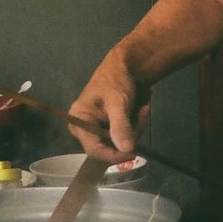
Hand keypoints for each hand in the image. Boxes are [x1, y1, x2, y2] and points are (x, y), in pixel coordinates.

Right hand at [67, 49, 150, 164]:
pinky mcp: (107, 128)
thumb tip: (126, 150)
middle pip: (107, 147)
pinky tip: (140, 111)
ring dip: (135, 129)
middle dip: (128, 135)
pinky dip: (134, 127)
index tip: (133, 151)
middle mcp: (84, 128)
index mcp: (79, 121)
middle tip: (143, 114)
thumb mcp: (118, 102)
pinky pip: (122, 137)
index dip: (113, 154)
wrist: (124, 67)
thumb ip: (120, 126)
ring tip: (143, 109)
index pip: (93, 149)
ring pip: (118, 143)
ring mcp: (96, 129)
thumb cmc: (116, 80)